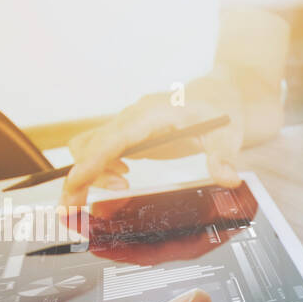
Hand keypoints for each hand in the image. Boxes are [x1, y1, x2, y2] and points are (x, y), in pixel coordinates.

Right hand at [61, 78, 249, 206]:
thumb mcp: (228, 135)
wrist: (219, 94)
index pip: (113, 138)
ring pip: (90, 146)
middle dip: (80, 177)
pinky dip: (100, 167)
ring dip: (91, 172)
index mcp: (152, 114)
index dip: (92, 163)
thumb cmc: (221, 109)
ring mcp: (130, 124)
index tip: (74, 184)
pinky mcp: (131, 134)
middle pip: (91, 145)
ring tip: (120, 188)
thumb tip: (227, 179)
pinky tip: (123, 179)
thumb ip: (223, 157)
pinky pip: (101, 148)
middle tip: (78, 207)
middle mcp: (134, 116)